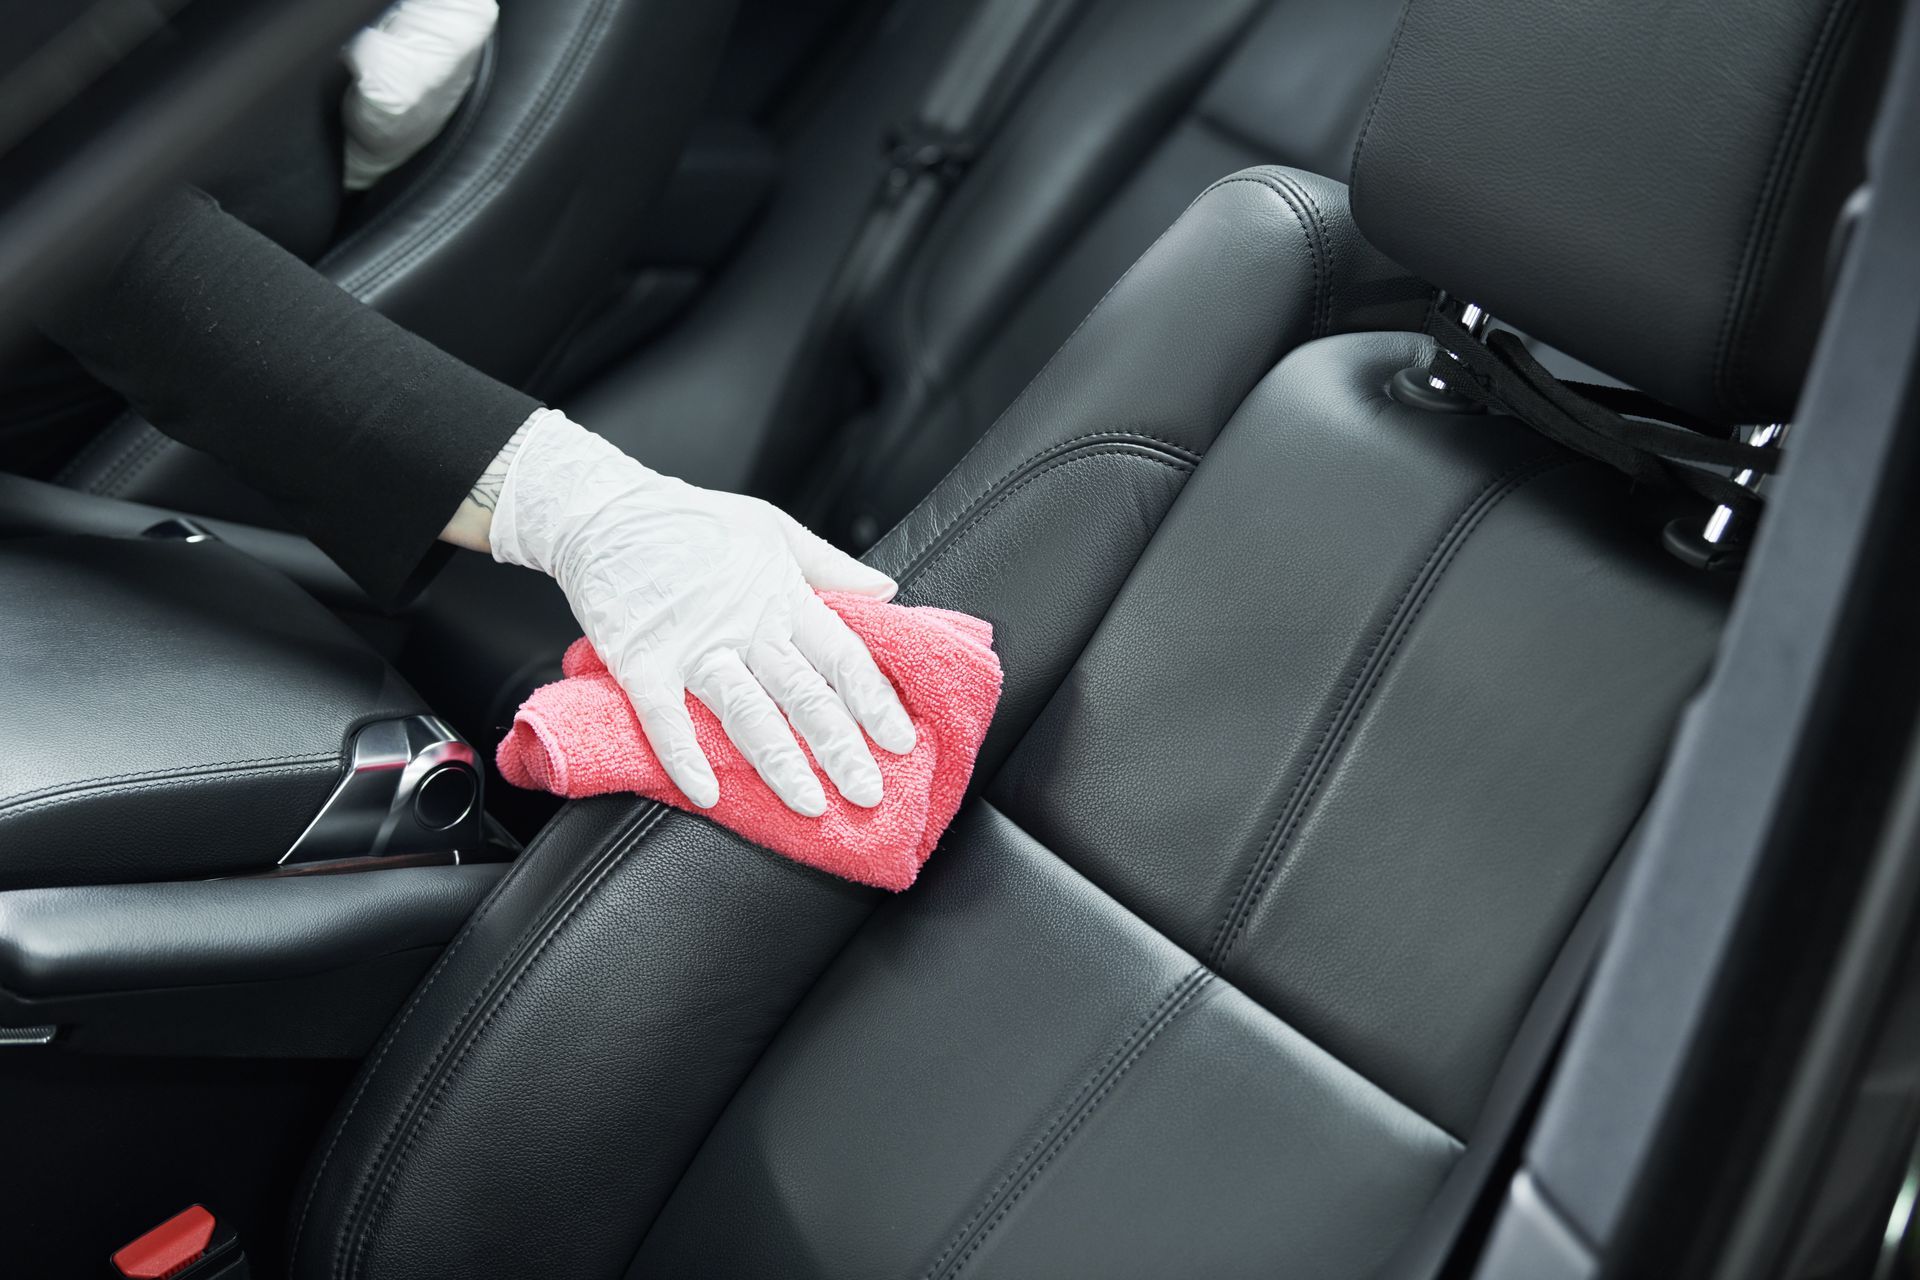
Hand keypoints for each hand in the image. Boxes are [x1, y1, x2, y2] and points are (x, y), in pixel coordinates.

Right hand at [487, 410, 915, 814]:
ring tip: (810, 804)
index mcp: (782, 598)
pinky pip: (665, 718)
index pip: (841, 656)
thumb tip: (886, 590)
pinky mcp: (642, 661)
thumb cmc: (694, 520)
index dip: (873, 701)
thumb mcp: (774, 529)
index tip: (900, 741)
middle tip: (868, 793)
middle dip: (839, 748)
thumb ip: (831, 566)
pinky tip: (707, 793)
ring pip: (746, 713)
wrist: (607, 512)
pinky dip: (684, 756)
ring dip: (780, 762)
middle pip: (802, 694)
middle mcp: (746, 628)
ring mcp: (693, 647)